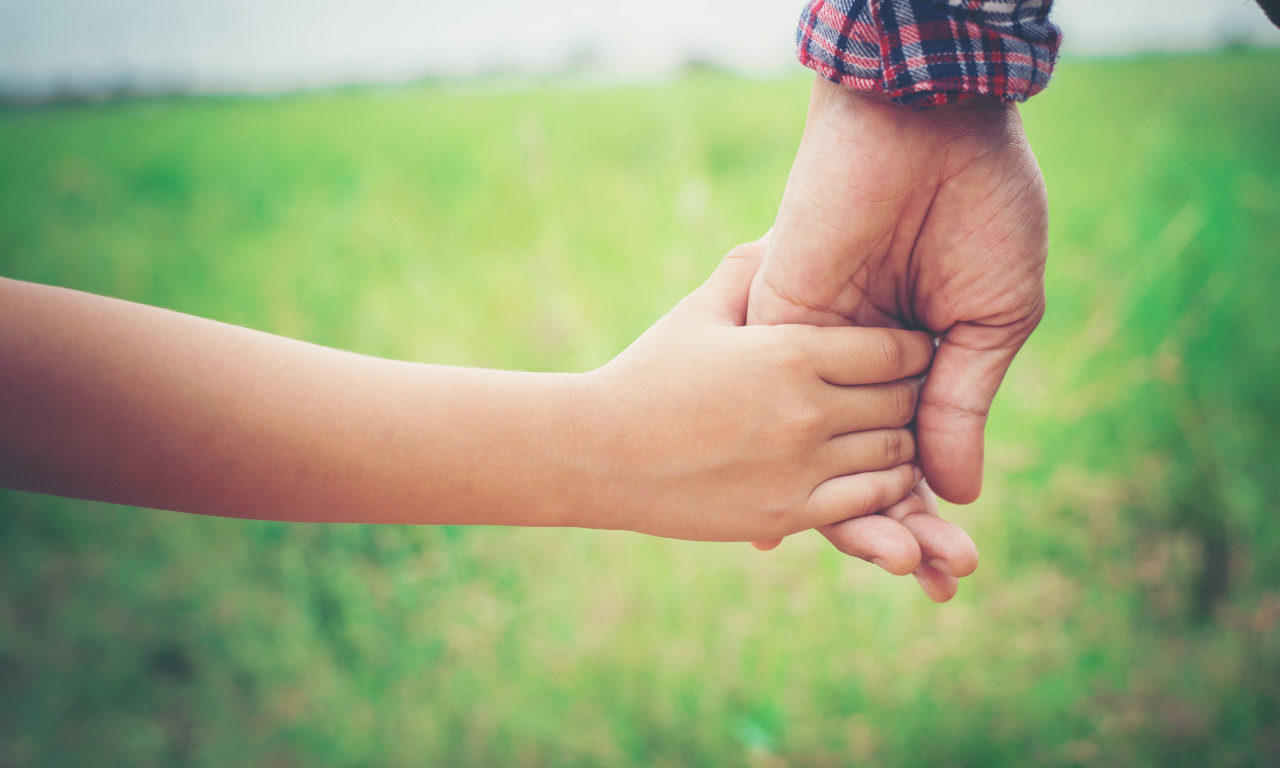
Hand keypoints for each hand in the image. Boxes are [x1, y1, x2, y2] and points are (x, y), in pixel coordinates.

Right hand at [577, 243, 932, 542]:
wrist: (598, 455)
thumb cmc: (646, 376)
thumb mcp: (697, 312)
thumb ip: (747, 272)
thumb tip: (779, 232)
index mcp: (790, 351)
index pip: (896, 349)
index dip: (914, 350)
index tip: (912, 351)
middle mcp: (806, 409)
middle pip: (902, 401)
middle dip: (910, 396)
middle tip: (908, 394)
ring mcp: (800, 467)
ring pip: (896, 455)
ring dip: (902, 444)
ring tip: (891, 433)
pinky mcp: (788, 513)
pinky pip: (869, 499)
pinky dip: (885, 488)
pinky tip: (873, 475)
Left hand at [747, 77, 1047, 591]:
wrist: (927, 129)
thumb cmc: (979, 211)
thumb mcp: (990, 319)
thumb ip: (960, 403)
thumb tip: (955, 492)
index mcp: (916, 360)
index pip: (914, 454)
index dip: (932, 511)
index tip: (953, 567)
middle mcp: (860, 365)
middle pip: (868, 467)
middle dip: (902, 529)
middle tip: (939, 584)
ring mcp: (815, 351)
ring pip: (821, 454)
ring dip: (853, 515)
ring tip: (896, 571)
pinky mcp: (777, 327)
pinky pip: (774, 409)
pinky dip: (780, 464)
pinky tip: (783, 530)